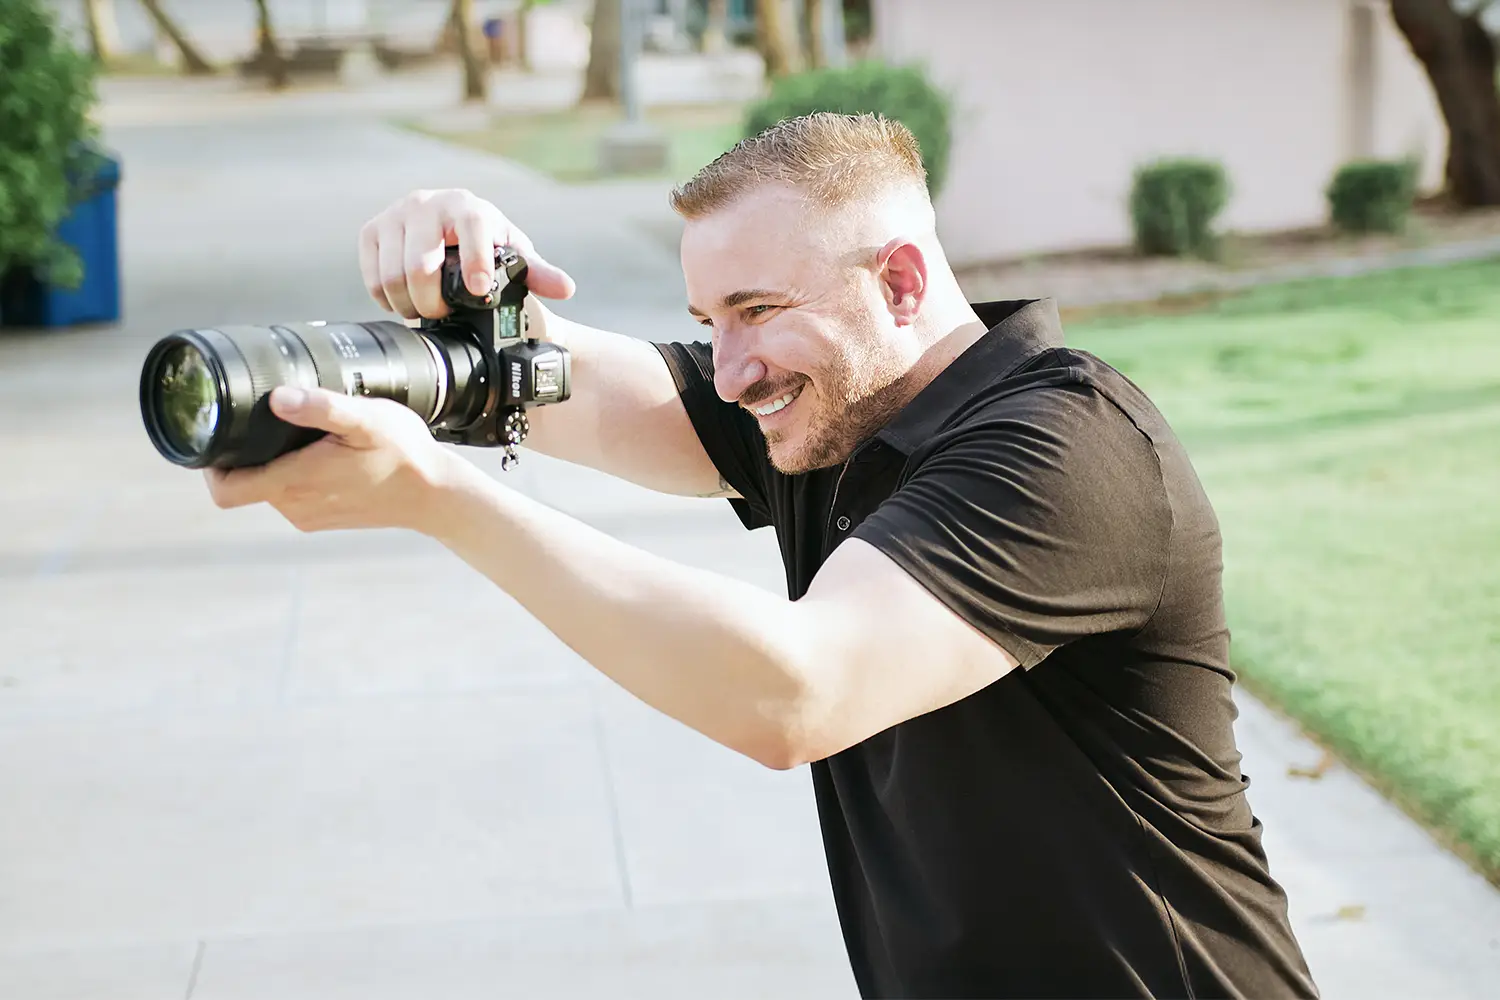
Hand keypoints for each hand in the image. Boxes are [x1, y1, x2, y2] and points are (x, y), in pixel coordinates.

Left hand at [204, 385, 461, 534]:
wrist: (435, 494)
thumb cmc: (402, 453)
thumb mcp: (365, 419)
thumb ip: (321, 407)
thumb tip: (277, 398)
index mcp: (294, 482)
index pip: (224, 491)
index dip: (208, 467)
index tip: (216, 436)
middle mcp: (294, 506)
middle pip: (244, 484)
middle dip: (246, 454)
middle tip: (266, 421)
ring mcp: (309, 516)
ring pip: (269, 488)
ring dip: (274, 463)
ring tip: (301, 435)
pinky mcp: (324, 519)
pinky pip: (293, 496)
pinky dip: (297, 476)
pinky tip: (322, 455)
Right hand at [358, 188, 575, 319]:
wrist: (449, 232)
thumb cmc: (487, 247)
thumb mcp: (514, 258)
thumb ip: (538, 273)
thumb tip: (565, 288)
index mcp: (468, 208)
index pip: (471, 229)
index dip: (474, 261)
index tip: (478, 290)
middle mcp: (428, 204)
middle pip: (420, 265)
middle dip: (433, 302)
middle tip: (443, 314)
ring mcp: (396, 215)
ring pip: (392, 275)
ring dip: (409, 304)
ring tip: (425, 311)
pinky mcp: (371, 231)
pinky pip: (372, 276)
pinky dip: (387, 298)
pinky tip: (405, 300)